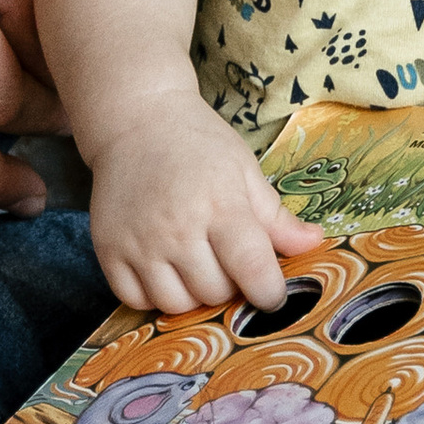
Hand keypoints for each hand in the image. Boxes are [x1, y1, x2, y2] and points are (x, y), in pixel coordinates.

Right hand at [88, 89, 326, 316]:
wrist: (137, 120)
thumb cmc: (198, 143)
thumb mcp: (244, 169)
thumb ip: (275, 216)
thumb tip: (315, 244)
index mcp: (219, 203)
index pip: (251, 267)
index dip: (269, 292)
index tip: (273, 295)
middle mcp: (177, 227)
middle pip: (215, 292)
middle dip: (230, 286)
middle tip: (226, 261)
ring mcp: (140, 242)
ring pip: (176, 304)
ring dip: (193, 294)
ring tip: (196, 262)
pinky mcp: (109, 251)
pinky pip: (136, 301)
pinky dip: (154, 295)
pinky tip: (164, 267)